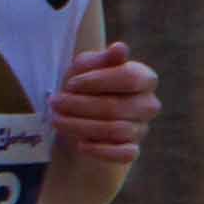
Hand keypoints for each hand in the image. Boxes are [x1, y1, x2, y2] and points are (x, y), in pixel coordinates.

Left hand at [48, 42, 158, 170]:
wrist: (80, 115)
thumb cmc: (86, 85)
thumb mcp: (87, 67)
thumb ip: (102, 59)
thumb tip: (120, 49)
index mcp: (145, 78)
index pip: (130, 78)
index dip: (98, 81)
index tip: (70, 84)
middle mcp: (149, 104)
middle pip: (118, 107)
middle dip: (81, 105)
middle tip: (55, 103)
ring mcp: (142, 128)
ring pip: (116, 130)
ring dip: (81, 126)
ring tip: (57, 120)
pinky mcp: (133, 150)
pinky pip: (125, 154)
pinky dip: (101, 151)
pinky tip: (80, 145)